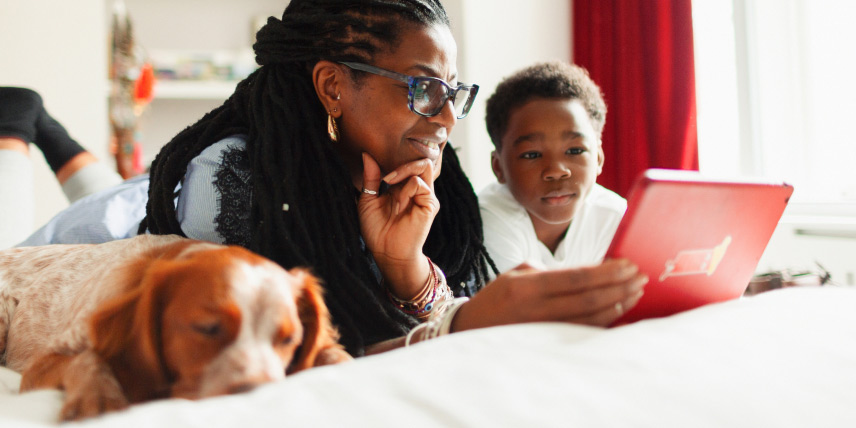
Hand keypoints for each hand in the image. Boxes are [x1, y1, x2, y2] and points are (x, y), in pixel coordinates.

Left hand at [358, 152, 440, 296]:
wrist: (387, 253)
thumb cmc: (377, 230)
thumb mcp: (368, 200)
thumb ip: (371, 177)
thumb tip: (367, 154)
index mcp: (403, 187)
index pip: (407, 162)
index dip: (394, 159)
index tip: (376, 164)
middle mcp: (417, 189)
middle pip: (420, 159)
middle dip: (402, 162)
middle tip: (386, 176)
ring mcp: (425, 196)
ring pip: (424, 166)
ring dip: (403, 171)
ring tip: (389, 183)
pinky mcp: (430, 205)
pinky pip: (420, 185)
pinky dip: (406, 189)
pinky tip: (398, 202)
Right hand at [451, 259, 647, 330]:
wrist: (471, 329)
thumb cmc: (498, 297)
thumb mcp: (517, 274)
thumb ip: (551, 272)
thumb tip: (588, 274)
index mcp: (528, 285)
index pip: (578, 277)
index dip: (607, 272)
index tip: (628, 265)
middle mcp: (537, 308)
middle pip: (589, 297)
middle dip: (620, 286)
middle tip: (641, 277)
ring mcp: (543, 329)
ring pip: (590, 318)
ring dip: (618, 304)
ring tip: (635, 293)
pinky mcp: (547, 343)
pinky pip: (583, 333)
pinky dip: (605, 322)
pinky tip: (619, 312)